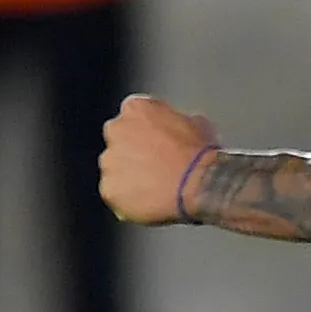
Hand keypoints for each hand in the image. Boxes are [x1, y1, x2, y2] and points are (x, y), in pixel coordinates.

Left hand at [101, 95, 221, 226]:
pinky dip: (129, 200)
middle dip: (132, 151)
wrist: (200, 184)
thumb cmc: (201, 153)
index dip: (148, 131)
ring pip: (115, 169)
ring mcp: (109, 160)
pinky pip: (116, 195)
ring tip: (156, 189)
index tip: (159, 142)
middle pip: (119, 140)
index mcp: (136, 108)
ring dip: (129, 176)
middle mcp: (115, 129)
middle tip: (156, 166)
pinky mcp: (109, 188)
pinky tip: (150, 203)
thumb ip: (177, 122)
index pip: (135, 116)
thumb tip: (180, 128)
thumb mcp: (198, 124)